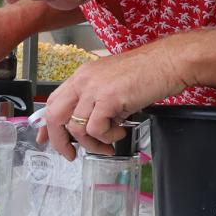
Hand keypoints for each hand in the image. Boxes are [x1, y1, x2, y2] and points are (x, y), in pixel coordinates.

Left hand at [39, 36, 191, 158]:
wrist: (170, 61)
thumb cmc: (149, 72)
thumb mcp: (113, 84)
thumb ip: (97, 100)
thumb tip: (89, 126)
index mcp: (82, 76)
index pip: (53, 101)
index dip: (46, 124)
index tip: (45, 139)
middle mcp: (83, 80)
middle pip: (55, 115)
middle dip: (60, 141)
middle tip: (71, 154)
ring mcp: (95, 88)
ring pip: (76, 127)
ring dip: (92, 144)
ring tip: (108, 144)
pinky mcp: (109, 98)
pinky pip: (95, 129)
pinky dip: (107, 137)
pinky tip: (121, 132)